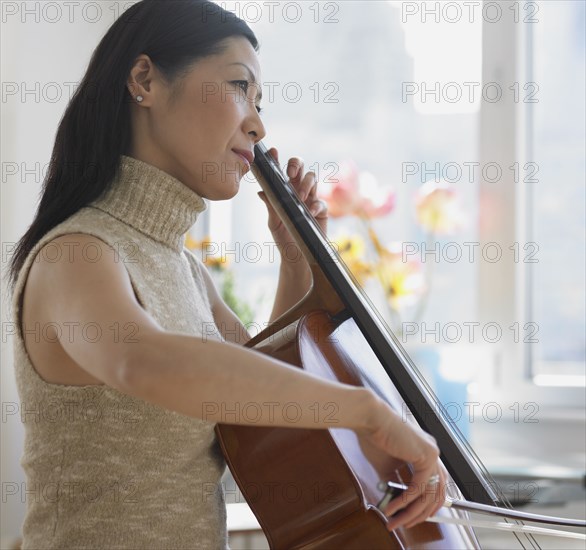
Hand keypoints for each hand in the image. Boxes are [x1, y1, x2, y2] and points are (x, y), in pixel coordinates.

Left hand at [257, 148, 327, 267]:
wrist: (297, 257)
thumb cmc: (284, 238)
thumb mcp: (274, 222)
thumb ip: (270, 206)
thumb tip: (261, 191)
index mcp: (283, 191)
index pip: (279, 171)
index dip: (276, 160)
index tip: (272, 152)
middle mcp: (297, 191)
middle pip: (300, 167)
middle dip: (296, 164)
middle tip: (291, 173)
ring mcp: (311, 199)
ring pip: (312, 178)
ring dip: (307, 184)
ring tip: (301, 197)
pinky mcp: (321, 210)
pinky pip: (321, 202)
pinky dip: (315, 205)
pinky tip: (309, 212)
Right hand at [356, 394, 446, 530]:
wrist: (370, 418)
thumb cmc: (375, 436)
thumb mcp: (387, 465)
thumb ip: (395, 482)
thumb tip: (394, 501)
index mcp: (425, 452)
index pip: (434, 484)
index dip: (426, 503)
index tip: (414, 515)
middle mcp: (432, 452)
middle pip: (436, 493)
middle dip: (420, 513)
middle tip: (405, 523)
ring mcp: (432, 454)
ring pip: (428, 494)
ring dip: (411, 512)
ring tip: (396, 521)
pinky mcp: (426, 456)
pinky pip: (418, 488)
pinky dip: (405, 501)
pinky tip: (393, 507)